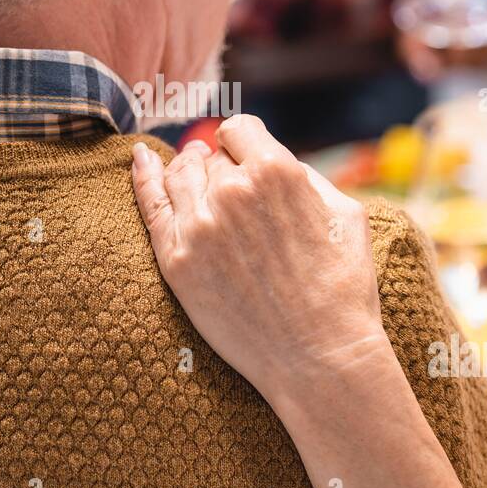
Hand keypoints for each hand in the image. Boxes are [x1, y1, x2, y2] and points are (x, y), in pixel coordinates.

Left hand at [130, 116, 387, 404]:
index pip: (238, 130)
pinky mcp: (177, 261)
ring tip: (192, 176)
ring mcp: (199, 226)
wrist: (320, 357)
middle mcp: (232, 191)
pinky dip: (142, 176)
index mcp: (275, 171)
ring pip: (179, 176)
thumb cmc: (343, 288)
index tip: (247, 161)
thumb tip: (271, 159)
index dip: (244, 145)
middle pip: (210, 159)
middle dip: (222, 169)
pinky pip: (150, 205)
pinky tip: (140, 159)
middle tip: (234, 196)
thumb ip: (305, 174)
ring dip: (187, 172)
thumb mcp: (345, 213)